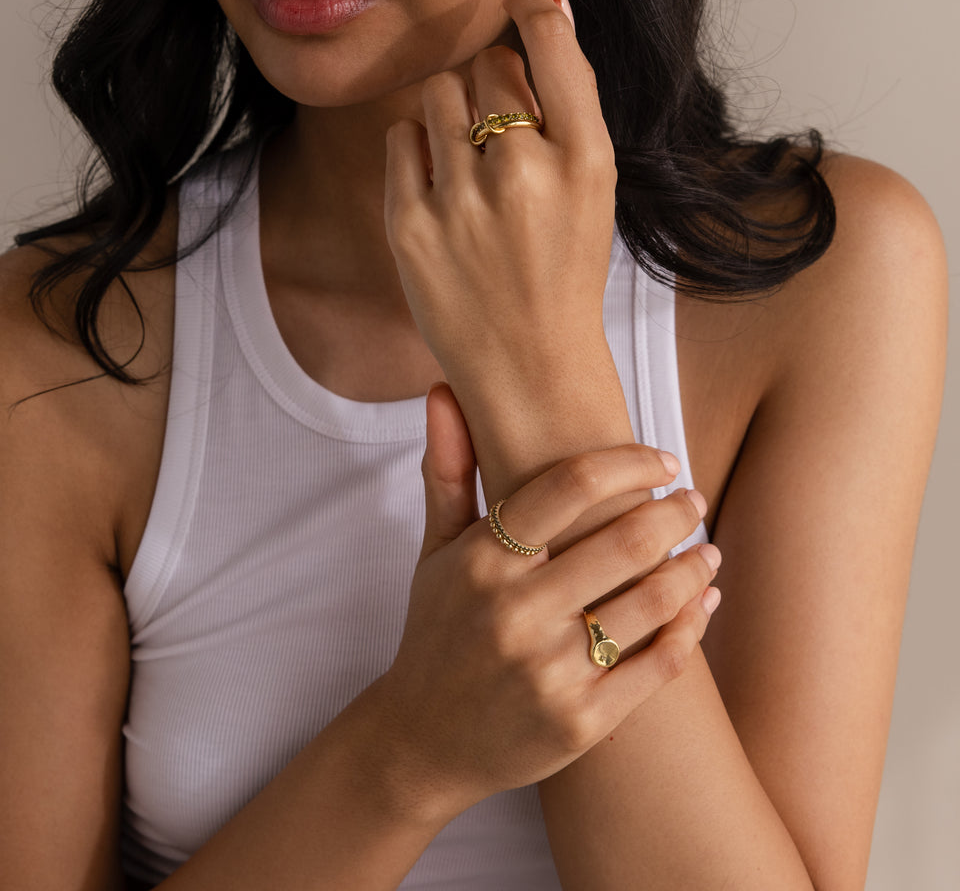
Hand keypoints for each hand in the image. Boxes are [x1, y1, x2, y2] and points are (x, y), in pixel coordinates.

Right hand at [369, 385, 719, 819]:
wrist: (422, 741)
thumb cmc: (437, 632)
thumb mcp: (433, 552)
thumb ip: (448, 471)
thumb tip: (442, 390)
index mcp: (481, 562)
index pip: (570, 485)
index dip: (629, 461)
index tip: (661, 458)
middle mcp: (514, 613)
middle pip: (625, 540)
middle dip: (676, 511)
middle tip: (693, 499)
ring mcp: (549, 671)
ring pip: (651, 602)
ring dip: (694, 567)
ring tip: (708, 549)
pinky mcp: (581, 721)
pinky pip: (657, 665)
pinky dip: (690, 627)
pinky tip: (702, 603)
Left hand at [384, 0, 617, 390]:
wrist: (529, 364)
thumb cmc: (563, 269)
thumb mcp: (593, 188)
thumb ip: (571, 101)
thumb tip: (549, 1)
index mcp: (586, 161)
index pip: (551, 42)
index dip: (530, 8)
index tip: (518, 0)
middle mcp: (524, 174)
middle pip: (488, 64)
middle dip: (492, 83)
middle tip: (499, 132)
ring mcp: (462, 201)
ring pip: (439, 92)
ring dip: (452, 112)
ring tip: (467, 164)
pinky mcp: (409, 224)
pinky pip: (401, 135)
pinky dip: (418, 150)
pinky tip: (439, 189)